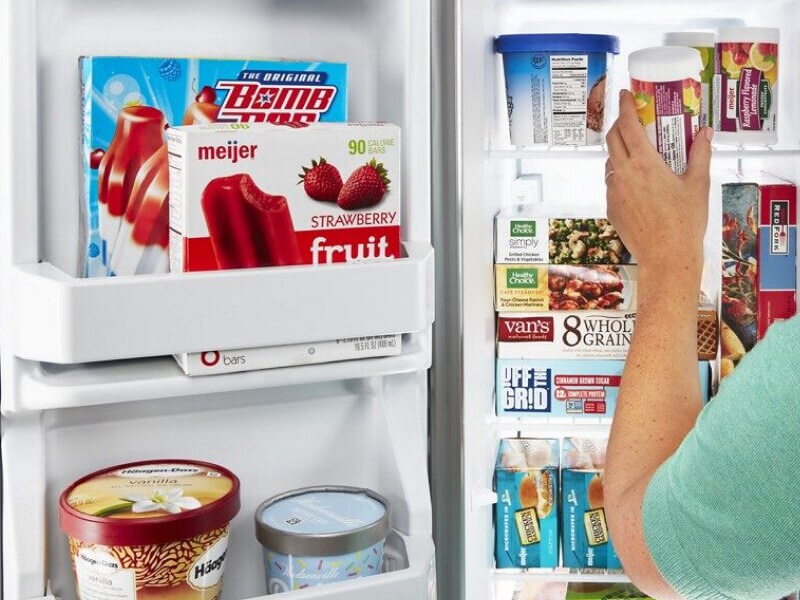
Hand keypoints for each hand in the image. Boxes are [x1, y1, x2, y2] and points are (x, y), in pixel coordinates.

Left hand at [605, 90, 711, 274]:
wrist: (666, 257)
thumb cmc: (684, 222)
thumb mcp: (698, 184)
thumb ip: (700, 154)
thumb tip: (705, 133)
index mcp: (644, 164)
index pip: (628, 126)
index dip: (625, 107)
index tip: (625, 95)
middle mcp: (623, 175)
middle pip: (612, 139)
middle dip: (619, 124)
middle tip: (631, 118)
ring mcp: (613, 192)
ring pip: (610, 162)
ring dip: (619, 152)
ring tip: (637, 152)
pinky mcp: (610, 208)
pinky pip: (611, 183)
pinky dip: (620, 175)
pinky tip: (637, 182)